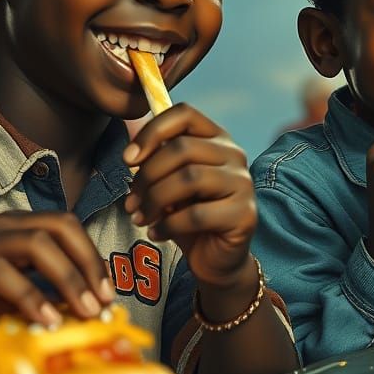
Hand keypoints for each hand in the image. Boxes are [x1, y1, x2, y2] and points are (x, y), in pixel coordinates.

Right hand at [0, 212, 114, 326]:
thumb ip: (35, 293)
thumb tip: (79, 312)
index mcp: (13, 226)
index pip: (67, 226)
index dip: (93, 256)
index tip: (109, 292)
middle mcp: (0, 226)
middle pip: (61, 227)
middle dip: (90, 263)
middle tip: (105, 301)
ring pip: (39, 244)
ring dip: (70, 278)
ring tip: (87, 311)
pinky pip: (3, 272)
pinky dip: (31, 296)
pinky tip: (47, 319)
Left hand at [123, 104, 255, 288]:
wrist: (216, 259)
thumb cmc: (189, 216)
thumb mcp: (169, 183)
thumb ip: (156, 162)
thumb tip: (132, 153)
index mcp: (216, 138)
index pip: (184, 114)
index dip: (152, 131)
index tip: (128, 159)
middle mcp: (235, 155)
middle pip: (182, 148)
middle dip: (147, 175)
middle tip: (130, 202)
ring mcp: (243, 184)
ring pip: (189, 179)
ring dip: (154, 201)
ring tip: (140, 218)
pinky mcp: (245, 215)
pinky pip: (196, 215)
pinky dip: (168, 225)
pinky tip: (157, 233)